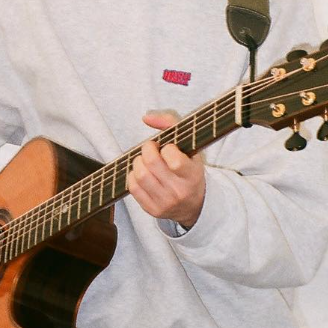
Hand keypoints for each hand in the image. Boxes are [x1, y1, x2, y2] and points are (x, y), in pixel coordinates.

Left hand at [127, 113, 205, 228]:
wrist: (194, 204)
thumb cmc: (189, 168)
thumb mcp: (190, 145)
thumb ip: (170, 123)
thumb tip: (146, 117)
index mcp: (192, 175)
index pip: (174, 161)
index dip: (166, 149)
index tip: (168, 148)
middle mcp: (180, 191)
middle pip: (152, 164)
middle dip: (147, 149)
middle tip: (151, 148)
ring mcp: (165, 203)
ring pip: (140, 175)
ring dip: (138, 161)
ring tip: (146, 160)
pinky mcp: (152, 210)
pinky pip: (133, 188)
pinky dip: (133, 175)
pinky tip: (142, 172)